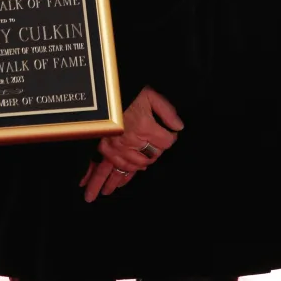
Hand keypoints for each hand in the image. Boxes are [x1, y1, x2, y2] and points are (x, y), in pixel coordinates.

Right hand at [80, 86, 182, 200]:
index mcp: (145, 128)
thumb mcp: (150, 95)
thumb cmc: (126, 91)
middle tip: (153, 150)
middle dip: (153, 154)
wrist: (102, 92)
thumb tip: (178, 126)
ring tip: (123, 181)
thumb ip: (166, 111)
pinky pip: (111, 167)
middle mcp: (132, 142)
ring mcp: (117, 148)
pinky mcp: (104, 148)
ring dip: (131, 171)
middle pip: (150, 158)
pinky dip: (111, 177)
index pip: (166, 142)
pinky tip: (108, 188)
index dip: (170, 137)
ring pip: (130, 168)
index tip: (169, 133)